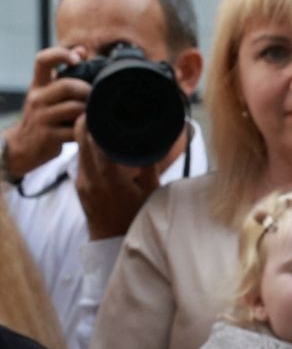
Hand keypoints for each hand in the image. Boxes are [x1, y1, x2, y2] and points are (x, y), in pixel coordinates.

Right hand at [3, 46, 89, 176]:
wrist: (23, 146)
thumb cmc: (44, 116)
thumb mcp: (48, 93)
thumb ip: (65, 73)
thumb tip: (82, 50)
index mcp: (38, 84)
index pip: (42, 60)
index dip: (61, 54)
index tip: (78, 59)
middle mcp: (37, 98)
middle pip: (67, 86)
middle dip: (87, 90)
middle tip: (96, 97)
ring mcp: (42, 117)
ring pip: (74, 108)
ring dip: (89, 111)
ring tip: (94, 114)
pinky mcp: (48, 136)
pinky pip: (75, 130)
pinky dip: (86, 130)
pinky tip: (89, 130)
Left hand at [74, 117, 159, 239]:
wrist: (114, 242)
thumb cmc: (137, 218)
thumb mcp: (151, 191)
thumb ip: (149, 164)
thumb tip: (156, 139)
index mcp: (109, 179)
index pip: (95, 141)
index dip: (96, 121)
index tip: (104, 106)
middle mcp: (90, 178)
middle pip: (82, 139)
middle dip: (88, 120)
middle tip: (100, 106)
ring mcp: (82, 181)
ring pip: (80, 148)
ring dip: (88, 133)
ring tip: (103, 121)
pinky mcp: (79, 184)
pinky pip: (81, 159)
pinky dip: (89, 147)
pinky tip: (100, 142)